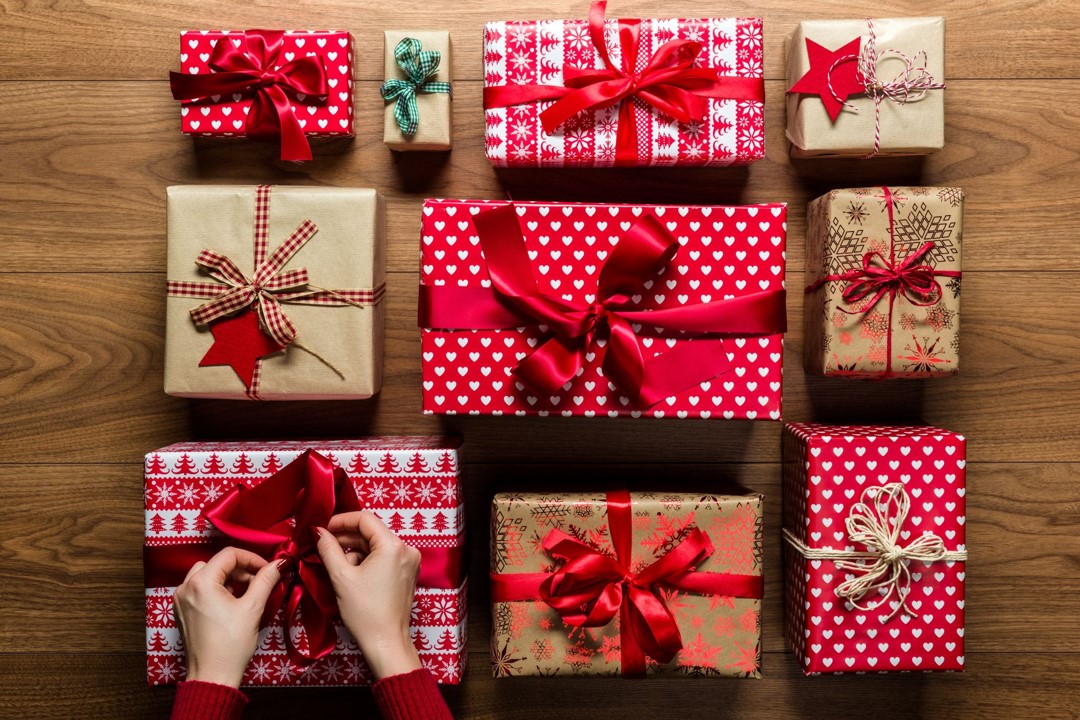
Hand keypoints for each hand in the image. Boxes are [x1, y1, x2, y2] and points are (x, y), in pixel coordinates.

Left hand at [173, 547, 280, 687]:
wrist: (212, 676)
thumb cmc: (230, 645)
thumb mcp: (253, 608)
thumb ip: (266, 580)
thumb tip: (279, 563)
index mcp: (201, 583)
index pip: (229, 555)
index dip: (252, 558)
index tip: (267, 569)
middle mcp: (185, 588)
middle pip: (217, 563)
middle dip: (240, 569)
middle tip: (258, 582)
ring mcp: (181, 600)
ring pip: (207, 575)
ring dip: (228, 579)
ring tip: (245, 593)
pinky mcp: (182, 612)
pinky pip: (199, 590)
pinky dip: (216, 590)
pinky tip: (231, 604)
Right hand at [316, 511, 422, 679]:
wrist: (386, 642)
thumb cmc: (365, 612)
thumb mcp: (341, 577)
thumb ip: (328, 549)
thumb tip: (318, 532)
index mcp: (393, 546)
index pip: (365, 519)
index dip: (341, 521)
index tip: (323, 529)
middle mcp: (406, 549)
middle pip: (371, 532)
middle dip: (346, 538)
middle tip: (323, 546)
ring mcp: (409, 561)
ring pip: (376, 545)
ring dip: (355, 551)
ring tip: (336, 567)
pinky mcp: (407, 573)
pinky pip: (383, 557)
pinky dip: (366, 560)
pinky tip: (351, 574)